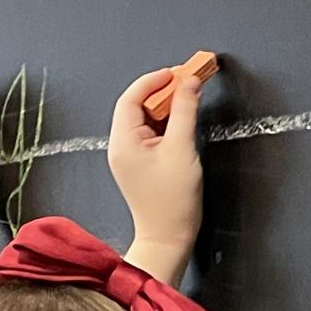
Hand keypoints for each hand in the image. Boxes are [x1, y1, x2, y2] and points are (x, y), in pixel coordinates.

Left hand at [109, 67, 203, 286]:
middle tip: (188, 82)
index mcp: (123, 142)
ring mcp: (129, 156)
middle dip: (163, 92)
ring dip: (167, 107)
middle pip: (138, 106)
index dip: (154, 81)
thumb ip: (185, 111)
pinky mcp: (141, 164)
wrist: (168, 238)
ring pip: (146, 119)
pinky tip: (183, 120)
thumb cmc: (173, 201)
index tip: (178, 73)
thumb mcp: (182, 149)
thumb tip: (189, 83)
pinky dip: (167, 123)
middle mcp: (121, 147)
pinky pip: (151, 134)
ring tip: (189, 98)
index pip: (131, 98)